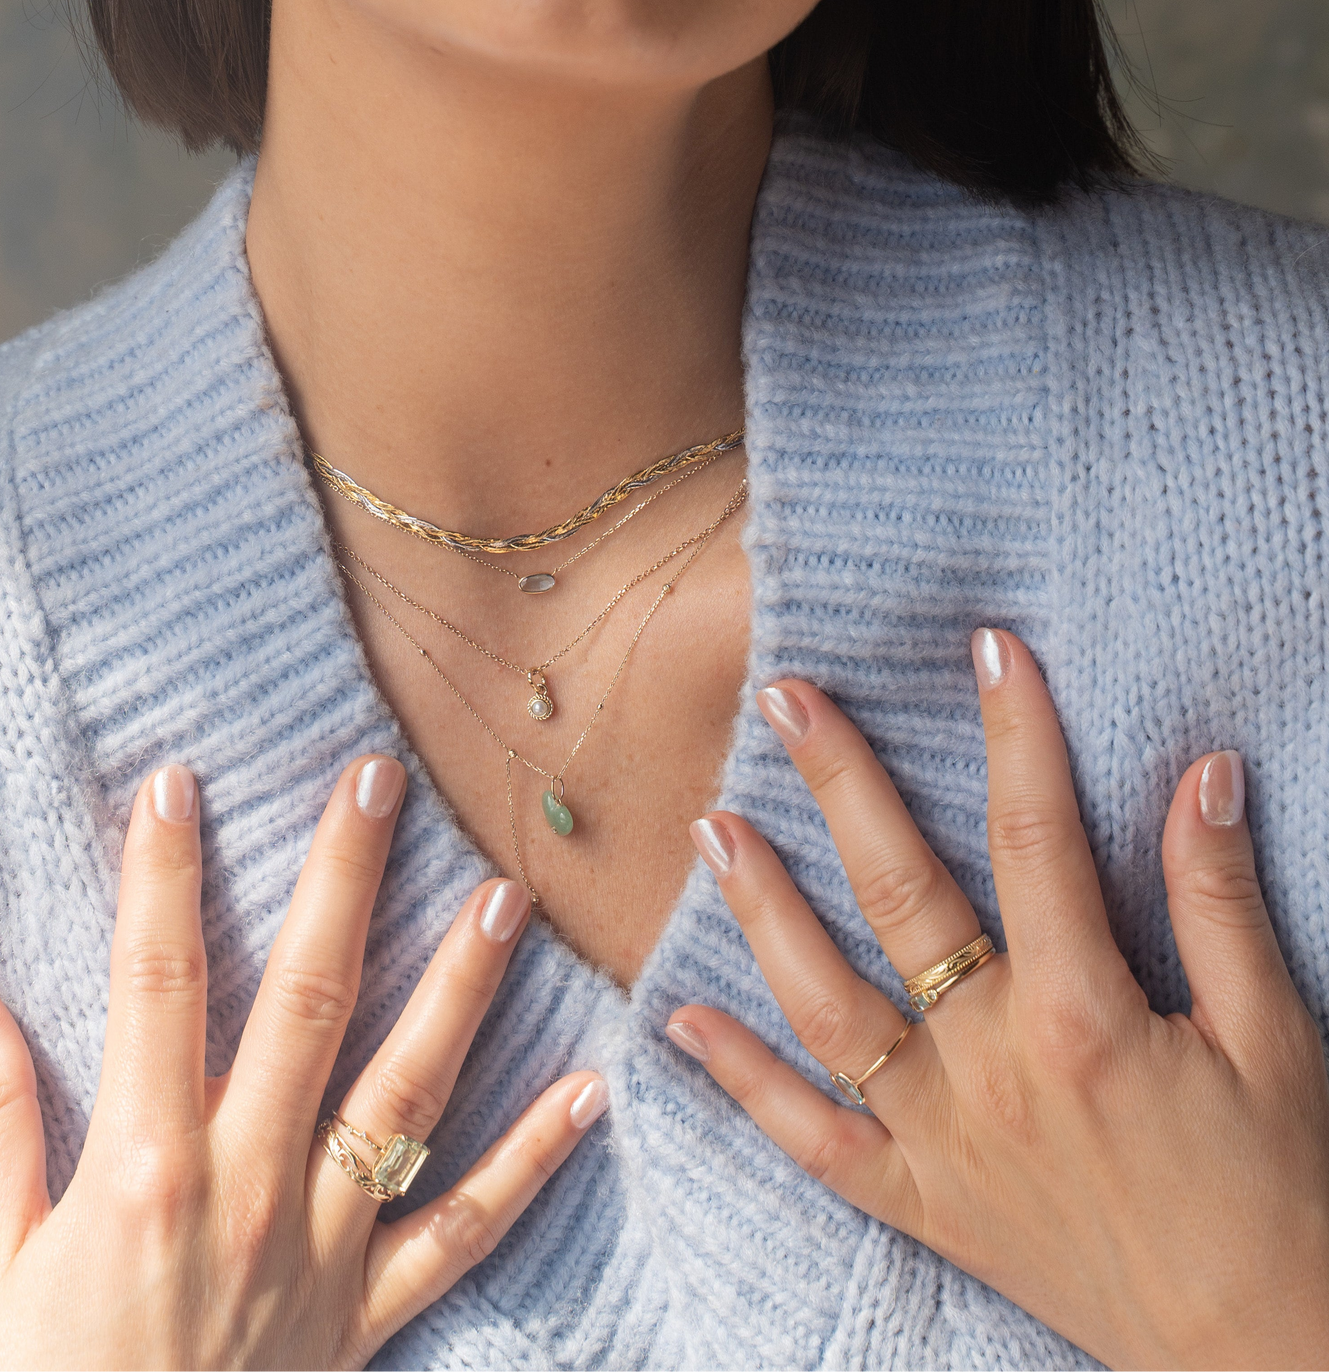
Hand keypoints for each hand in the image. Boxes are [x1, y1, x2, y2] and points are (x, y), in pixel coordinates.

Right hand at [0, 756, 605, 1370]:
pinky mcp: (373, 1304)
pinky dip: (533, 1157)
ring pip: (407, 1088)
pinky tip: (589, 1088)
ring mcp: (325, 1241)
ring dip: (459, 987)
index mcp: (143, 1164)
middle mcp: (249, 1182)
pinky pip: (468, 1224)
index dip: (162, 876)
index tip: (178, 785)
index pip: (157, 981)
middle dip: (343, 879)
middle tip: (380, 780)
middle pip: (307, 998)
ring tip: (504, 899)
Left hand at [666, 631, 1328, 1371]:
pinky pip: (809, 1139)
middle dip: (839, 784)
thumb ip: (1222, 905)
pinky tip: (677, 1022)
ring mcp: (940, 1137)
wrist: (1257, 1359)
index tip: (984, 644)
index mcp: (1084, 1014)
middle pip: (898, 896)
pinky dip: (741, 1081)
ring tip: (709, 826)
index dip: (1014, 730)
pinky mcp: (918, 1201)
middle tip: (785, 698)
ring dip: (762, 910)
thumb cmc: (1282, 1196)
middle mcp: (990, 1066)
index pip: (1033, 836)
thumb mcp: (1279, 1041)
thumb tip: (1202, 774)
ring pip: (825, 1005)